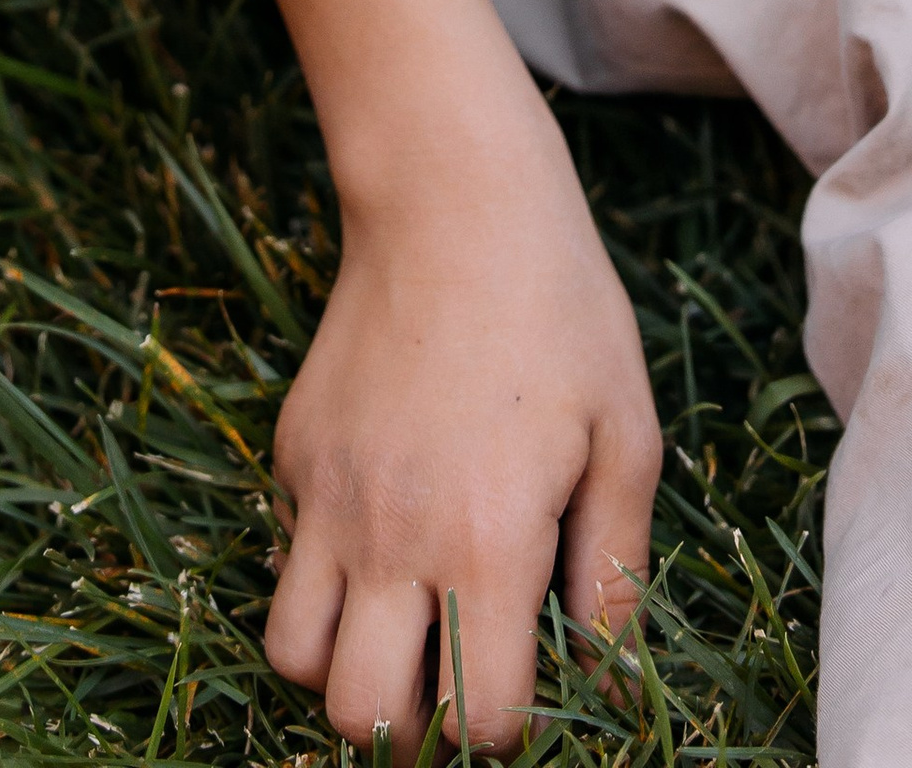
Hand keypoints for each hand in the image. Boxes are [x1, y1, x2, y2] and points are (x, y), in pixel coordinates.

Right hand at [264, 87, 660, 752]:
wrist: (451, 197)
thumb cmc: (560, 310)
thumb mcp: (624, 439)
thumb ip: (614, 574)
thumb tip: (609, 683)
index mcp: (487, 544)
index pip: (477, 723)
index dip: (507, 732)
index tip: (529, 690)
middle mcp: (392, 537)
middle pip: (362, 720)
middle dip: (411, 730)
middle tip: (453, 687)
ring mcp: (326, 495)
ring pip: (294, 657)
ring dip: (345, 666)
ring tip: (400, 628)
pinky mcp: (292, 451)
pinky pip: (288, 557)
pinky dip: (325, 574)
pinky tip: (382, 523)